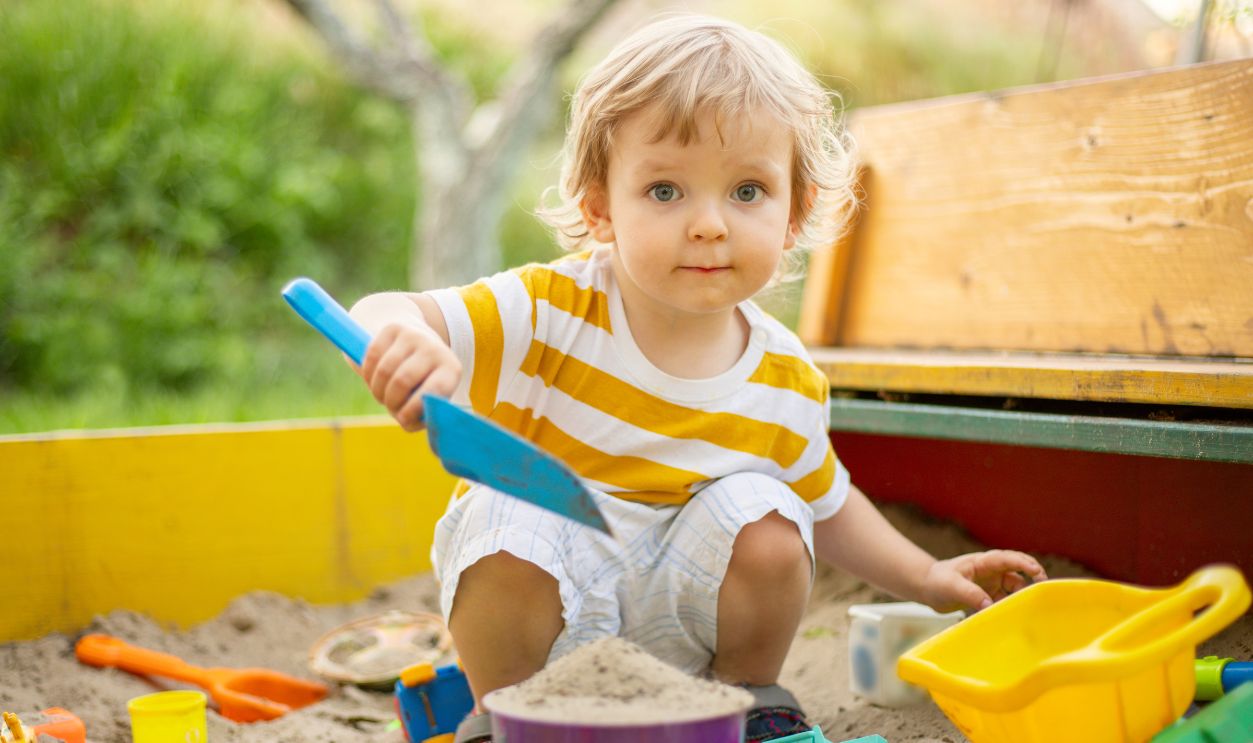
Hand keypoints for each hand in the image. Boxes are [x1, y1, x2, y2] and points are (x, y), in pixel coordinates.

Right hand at [358, 322, 461, 430]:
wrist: (416, 340)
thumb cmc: (422, 380)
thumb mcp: (428, 396)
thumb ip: (420, 414)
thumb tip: (409, 422)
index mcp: (451, 369)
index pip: (434, 390)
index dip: (414, 408)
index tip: (402, 419)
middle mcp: (435, 349)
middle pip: (402, 381)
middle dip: (391, 402)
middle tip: (390, 408)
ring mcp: (414, 336)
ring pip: (384, 371)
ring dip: (378, 391)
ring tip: (382, 397)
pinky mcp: (393, 328)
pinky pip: (372, 356)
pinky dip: (368, 375)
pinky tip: (374, 381)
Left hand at [920, 550, 1047, 612]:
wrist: (926, 588)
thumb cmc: (937, 581)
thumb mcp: (951, 586)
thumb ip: (970, 594)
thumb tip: (989, 605)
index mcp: (982, 562)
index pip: (1007, 559)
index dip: (1024, 564)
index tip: (1038, 572)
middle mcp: (989, 571)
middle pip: (1016, 571)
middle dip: (1032, 576)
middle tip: (1044, 589)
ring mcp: (990, 583)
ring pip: (1013, 588)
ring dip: (1021, 596)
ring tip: (1030, 608)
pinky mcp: (987, 595)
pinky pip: (1004, 600)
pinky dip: (1010, 607)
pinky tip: (1015, 617)